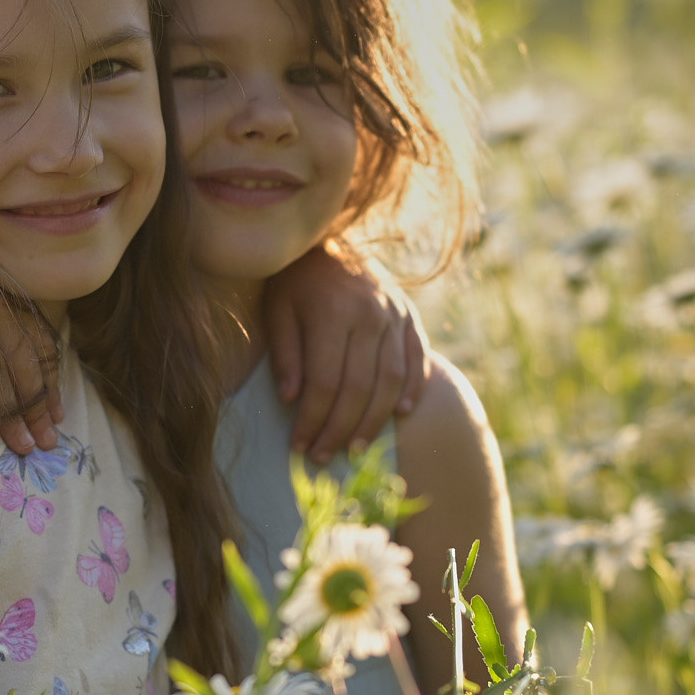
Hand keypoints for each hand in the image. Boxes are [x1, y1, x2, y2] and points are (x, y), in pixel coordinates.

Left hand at [257, 244, 430, 464]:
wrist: (328, 237)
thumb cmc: (293, 280)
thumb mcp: (277, 311)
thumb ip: (286, 354)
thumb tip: (292, 400)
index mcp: (334, 314)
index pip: (324, 383)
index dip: (312, 420)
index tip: (299, 446)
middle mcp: (371, 315)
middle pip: (360, 389)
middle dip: (340, 430)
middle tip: (324, 457)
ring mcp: (395, 315)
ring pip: (391, 381)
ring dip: (375, 420)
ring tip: (356, 448)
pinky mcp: (410, 316)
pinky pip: (417, 359)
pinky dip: (413, 390)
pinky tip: (400, 415)